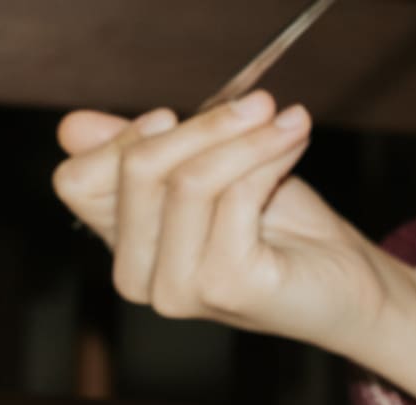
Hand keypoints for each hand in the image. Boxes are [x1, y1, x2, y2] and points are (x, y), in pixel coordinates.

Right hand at [53, 92, 386, 354]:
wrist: (342, 280)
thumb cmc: (278, 227)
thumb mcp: (205, 173)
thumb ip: (148, 150)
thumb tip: (73, 126)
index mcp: (123, 248)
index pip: (77, 182)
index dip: (121, 138)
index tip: (173, 114)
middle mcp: (137, 279)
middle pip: (137, 171)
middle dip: (201, 125)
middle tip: (256, 104)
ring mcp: (177, 289)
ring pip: (189, 180)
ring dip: (246, 137)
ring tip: (285, 120)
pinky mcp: (224, 286)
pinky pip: (235, 196)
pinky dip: (268, 157)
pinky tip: (293, 144)